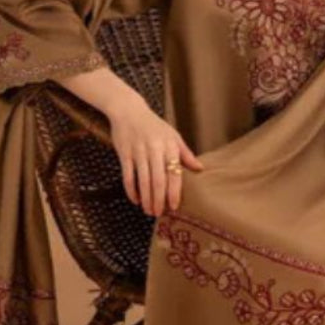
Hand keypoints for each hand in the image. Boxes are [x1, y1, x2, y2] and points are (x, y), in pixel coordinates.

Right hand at [105, 91, 203, 215]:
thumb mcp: (173, 136)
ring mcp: (138, 151)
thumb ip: (185, 154)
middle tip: (158, 214)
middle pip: (158, 180)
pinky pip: (128, 175)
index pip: (174, 173)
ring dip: (146, 198)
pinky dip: (131, 190)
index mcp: (169, 146)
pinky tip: (135, 200)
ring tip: (148, 210)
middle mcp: (154, 149)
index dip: (174, 192)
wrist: (129, 110)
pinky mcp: (124, 153)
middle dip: (158, 200)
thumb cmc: (154, 125)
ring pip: (143, 180)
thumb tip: (200, 169)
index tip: (174, 206)